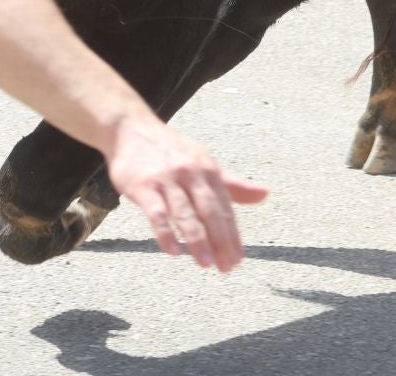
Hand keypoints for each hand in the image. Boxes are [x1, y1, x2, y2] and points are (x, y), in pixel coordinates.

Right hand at [106, 117, 267, 271]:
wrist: (130, 128)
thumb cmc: (170, 150)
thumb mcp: (204, 162)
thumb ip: (233, 184)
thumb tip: (265, 194)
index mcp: (208, 170)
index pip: (225, 209)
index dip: (232, 236)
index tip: (238, 259)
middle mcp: (191, 174)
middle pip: (210, 212)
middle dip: (220, 241)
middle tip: (226, 267)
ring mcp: (167, 180)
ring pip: (186, 214)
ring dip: (197, 240)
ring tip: (205, 263)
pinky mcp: (144, 186)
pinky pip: (157, 213)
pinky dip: (166, 233)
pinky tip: (174, 251)